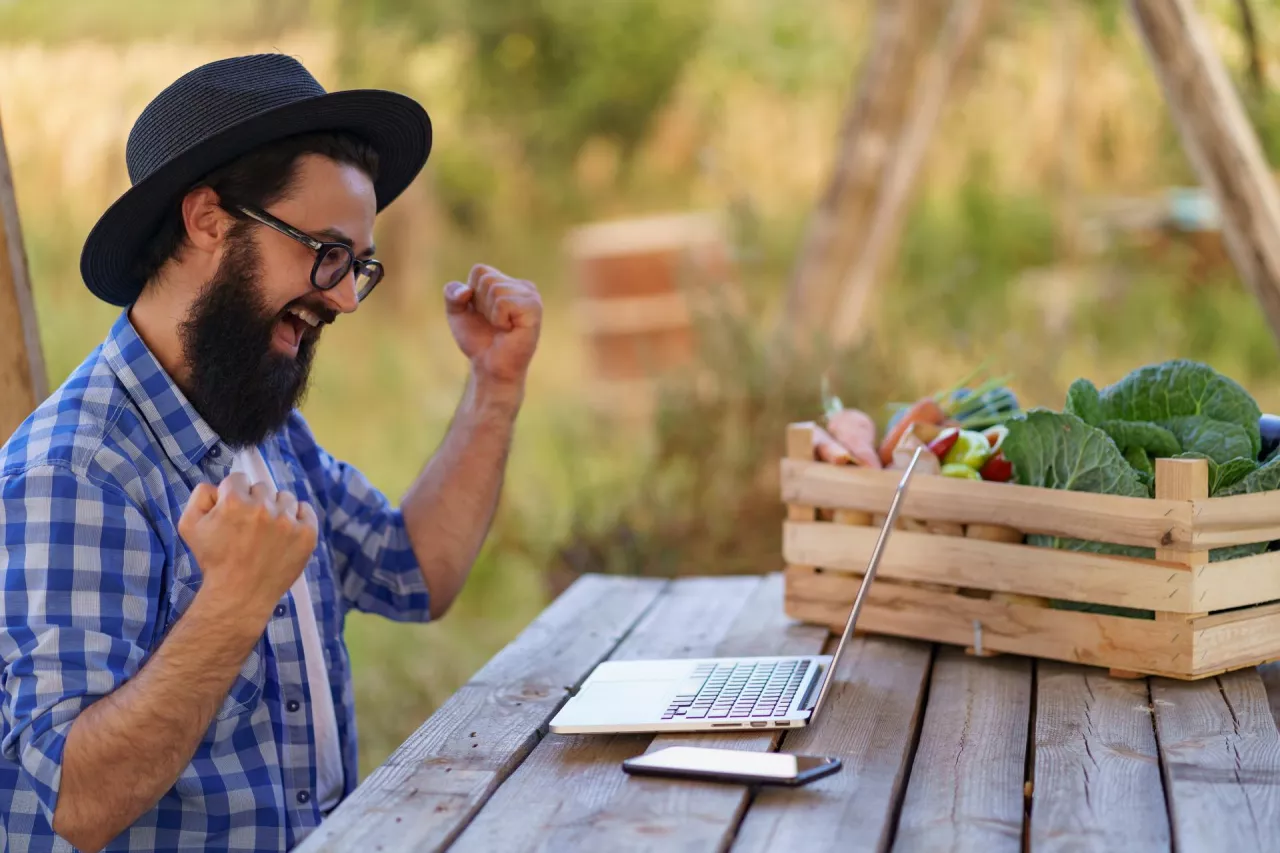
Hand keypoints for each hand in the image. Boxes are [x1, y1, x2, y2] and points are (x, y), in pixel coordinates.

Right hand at [177, 474, 318, 626]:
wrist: (239, 596)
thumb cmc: (213, 561)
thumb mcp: (189, 526)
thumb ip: (200, 496)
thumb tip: (218, 487)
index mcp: (235, 501)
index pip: (238, 479)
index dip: (234, 495)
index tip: (234, 513)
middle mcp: (263, 507)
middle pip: (262, 488)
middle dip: (255, 502)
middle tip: (249, 527)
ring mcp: (287, 521)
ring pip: (285, 498)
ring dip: (277, 509)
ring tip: (267, 532)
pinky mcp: (306, 534)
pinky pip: (306, 510)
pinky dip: (298, 518)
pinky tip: (286, 532)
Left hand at [444, 264, 542, 387]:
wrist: (489, 367)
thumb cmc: (478, 341)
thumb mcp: (457, 313)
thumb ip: (452, 294)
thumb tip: (466, 291)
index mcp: (509, 283)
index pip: (480, 271)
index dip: (472, 294)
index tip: (482, 314)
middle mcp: (523, 286)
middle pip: (487, 278)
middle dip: (481, 304)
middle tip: (493, 324)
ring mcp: (531, 297)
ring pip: (495, 288)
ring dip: (490, 314)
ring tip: (501, 328)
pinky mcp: (534, 309)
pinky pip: (503, 302)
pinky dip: (499, 319)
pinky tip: (508, 330)